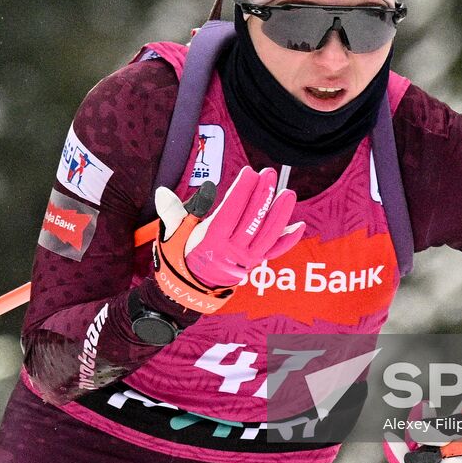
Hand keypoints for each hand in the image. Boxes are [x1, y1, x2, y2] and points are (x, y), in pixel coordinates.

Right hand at [152, 167, 304, 313]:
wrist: (188, 289)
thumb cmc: (180, 258)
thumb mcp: (172, 235)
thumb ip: (172, 212)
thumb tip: (163, 193)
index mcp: (210, 241)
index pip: (230, 212)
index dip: (241, 191)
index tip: (249, 172)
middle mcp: (231, 251)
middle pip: (251, 220)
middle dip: (262, 195)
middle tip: (269, 174)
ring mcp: (245, 259)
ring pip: (267, 235)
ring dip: (280, 214)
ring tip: (288, 193)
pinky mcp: (253, 264)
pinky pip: (273, 252)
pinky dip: (287, 240)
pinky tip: (299, 226)